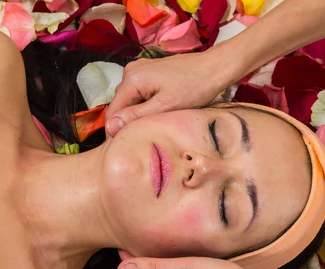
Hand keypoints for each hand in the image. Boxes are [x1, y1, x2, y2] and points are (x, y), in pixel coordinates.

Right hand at [105, 49, 238, 136]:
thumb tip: (110, 127)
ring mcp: (138, 69)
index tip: (131, 145)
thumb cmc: (194, 88)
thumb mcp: (165, 107)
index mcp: (131, 80)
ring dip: (137, 113)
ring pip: (129, 100)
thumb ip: (136, 116)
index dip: (117, 131)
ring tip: (155, 122)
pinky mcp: (147, 70)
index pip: (112, 113)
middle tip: (148, 134)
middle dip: (129, 121)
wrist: (214, 67)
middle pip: (120, 106)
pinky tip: (159, 109)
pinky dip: (144, 104)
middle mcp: (129, 71)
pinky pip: (137, 93)